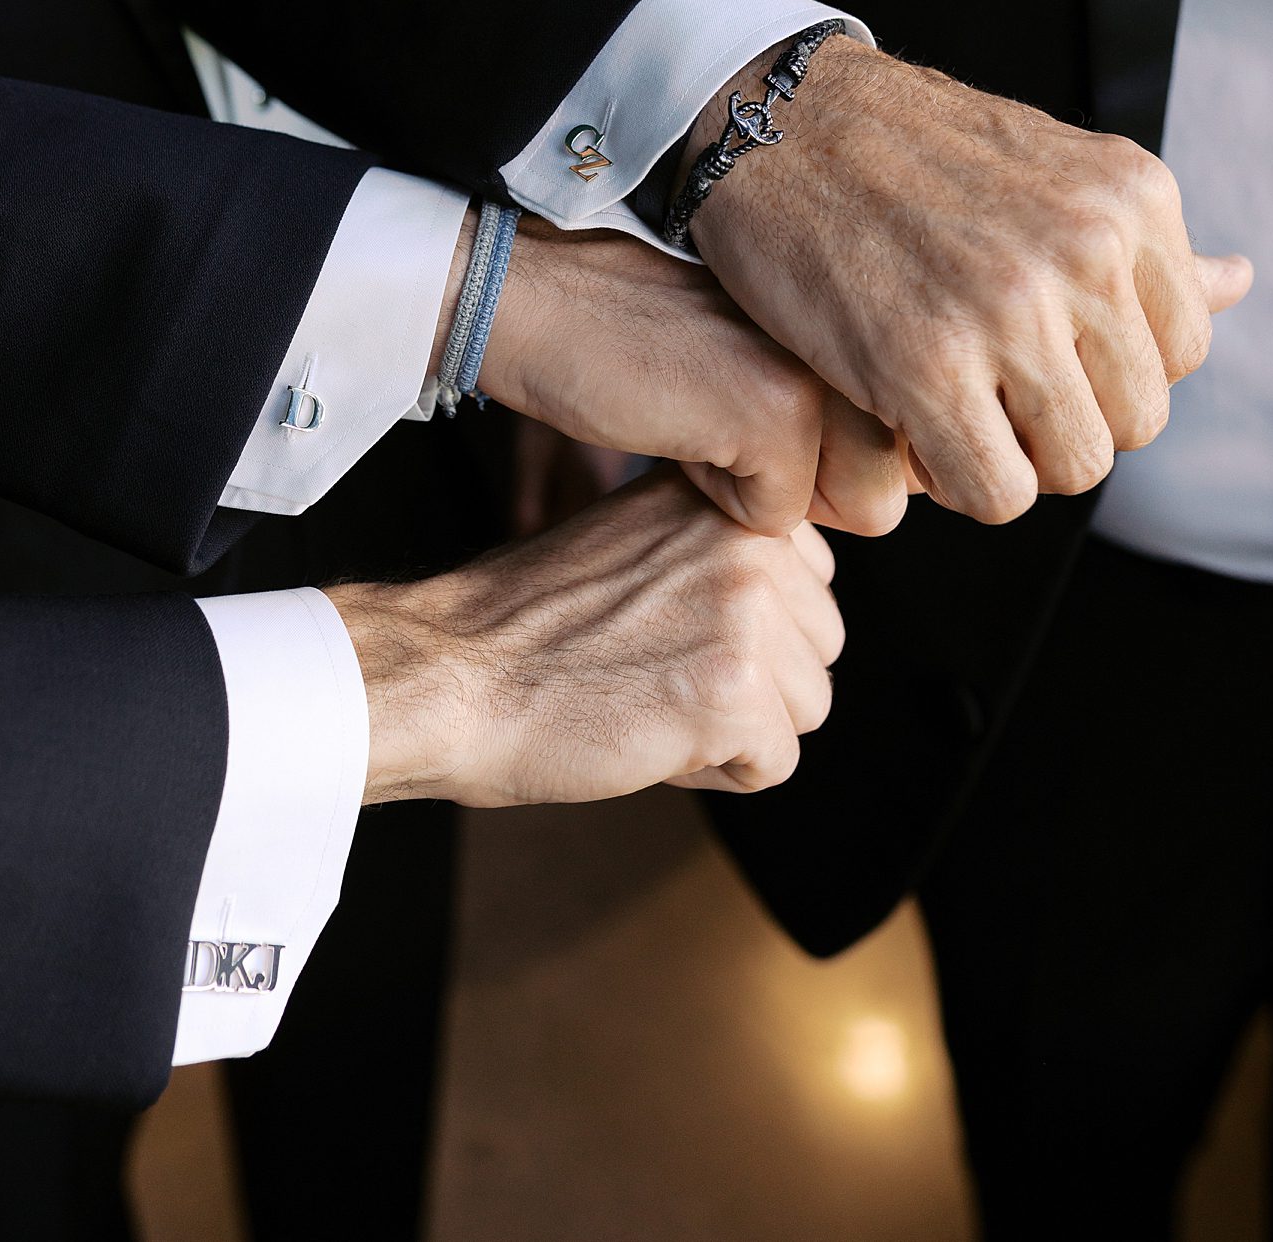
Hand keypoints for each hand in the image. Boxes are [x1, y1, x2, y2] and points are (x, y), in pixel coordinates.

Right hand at [330, 467, 843, 806]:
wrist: (451, 676)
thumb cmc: (527, 624)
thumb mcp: (638, 542)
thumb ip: (719, 548)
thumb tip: (800, 590)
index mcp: (725, 497)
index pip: (811, 580)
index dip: (745, 630)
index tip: (667, 630)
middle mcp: (748, 540)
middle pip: (821, 646)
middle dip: (753, 681)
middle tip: (654, 670)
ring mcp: (748, 612)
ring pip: (810, 707)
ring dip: (739, 728)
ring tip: (651, 701)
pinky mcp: (737, 692)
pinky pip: (778, 764)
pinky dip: (718, 775)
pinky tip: (651, 738)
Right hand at [437, 213, 908, 537]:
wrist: (534, 299)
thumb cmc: (630, 338)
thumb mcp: (759, 355)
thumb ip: (830, 403)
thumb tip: (885, 489)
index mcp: (859, 316)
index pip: (901, 457)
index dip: (820, 474)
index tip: (748, 416)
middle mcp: (855, 336)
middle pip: (884, 493)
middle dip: (803, 493)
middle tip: (722, 425)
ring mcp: (820, 371)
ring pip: (849, 509)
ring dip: (768, 494)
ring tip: (701, 420)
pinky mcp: (775, 412)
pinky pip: (777, 517)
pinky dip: (715, 496)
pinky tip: (671, 425)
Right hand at [684, 36, 1252, 525]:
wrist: (774, 119)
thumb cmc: (901, 149)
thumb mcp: (1048, 170)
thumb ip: (1141, 244)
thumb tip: (1239, 281)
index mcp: (1131, 198)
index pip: (1181, 353)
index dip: (1103, 370)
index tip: (1033, 350)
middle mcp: (1088, 248)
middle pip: (1134, 420)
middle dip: (1062, 419)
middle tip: (984, 383)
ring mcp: (1010, 309)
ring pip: (1074, 466)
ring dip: (1012, 456)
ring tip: (950, 403)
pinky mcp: (926, 365)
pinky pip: (996, 491)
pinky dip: (959, 481)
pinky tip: (912, 424)